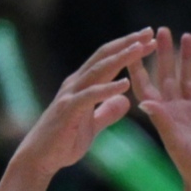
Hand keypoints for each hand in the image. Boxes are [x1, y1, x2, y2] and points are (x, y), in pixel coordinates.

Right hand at [16, 30, 153, 178]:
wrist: (41, 157)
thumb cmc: (64, 141)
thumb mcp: (94, 124)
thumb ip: (108, 111)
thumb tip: (126, 100)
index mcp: (84, 85)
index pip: (108, 60)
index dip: (127, 48)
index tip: (148, 38)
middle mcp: (77, 84)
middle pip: (105, 57)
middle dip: (127, 44)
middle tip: (149, 32)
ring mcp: (71, 95)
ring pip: (98, 70)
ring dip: (121, 58)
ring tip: (141, 48)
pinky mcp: (68, 109)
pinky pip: (91, 96)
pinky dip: (108, 89)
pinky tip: (126, 84)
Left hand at [127, 29, 190, 190]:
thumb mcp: (177, 144)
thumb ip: (164, 121)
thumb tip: (145, 100)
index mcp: (164, 115)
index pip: (146, 84)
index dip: (139, 65)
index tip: (133, 44)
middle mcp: (178, 110)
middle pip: (168, 75)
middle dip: (164, 53)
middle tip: (161, 29)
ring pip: (190, 78)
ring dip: (187, 58)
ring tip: (186, 35)